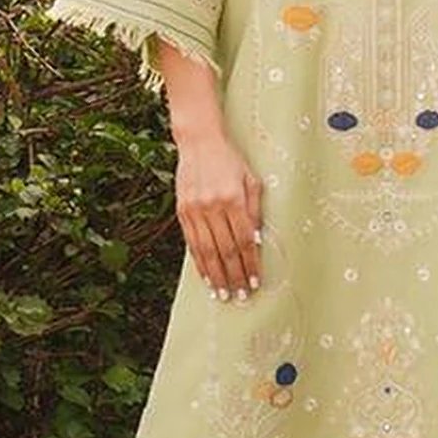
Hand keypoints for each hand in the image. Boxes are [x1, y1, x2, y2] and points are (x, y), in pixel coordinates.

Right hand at [174, 129, 262, 299]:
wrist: (200, 142)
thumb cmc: (230, 161)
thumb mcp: (250, 180)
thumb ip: (254, 209)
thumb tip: (255, 241)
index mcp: (233, 198)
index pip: (244, 240)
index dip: (250, 263)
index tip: (255, 281)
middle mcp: (213, 206)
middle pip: (226, 250)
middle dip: (234, 275)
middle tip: (241, 295)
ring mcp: (195, 209)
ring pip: (207, 251)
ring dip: (216, 275)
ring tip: (223, 293)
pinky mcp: (182, 211)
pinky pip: (191, 243)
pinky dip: (199, 262)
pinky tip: (206, 276)